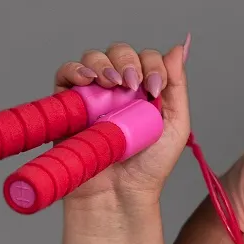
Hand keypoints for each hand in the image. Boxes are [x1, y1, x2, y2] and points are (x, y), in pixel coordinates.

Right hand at [52, 38, 191, 204]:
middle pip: (120, 52)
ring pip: (94, 58)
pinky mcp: (68, 104)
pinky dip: (75, 69)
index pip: (147, 58)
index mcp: (144, 89)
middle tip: (132, 85)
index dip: (152, 65)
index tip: (154, 89)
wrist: (120, 194)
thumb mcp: (175, 125)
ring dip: (104, 63)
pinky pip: (66, 74)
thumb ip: (177, 86)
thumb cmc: (148, 167)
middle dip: (128, 61)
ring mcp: (92, 95)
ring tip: (111, 83)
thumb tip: (178, 48)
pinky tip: (88, 80)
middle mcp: (118, 88)